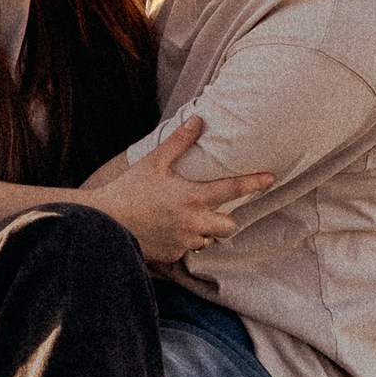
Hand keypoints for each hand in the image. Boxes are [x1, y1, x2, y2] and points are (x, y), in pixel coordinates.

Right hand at [79, 117, 272, 266]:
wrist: (105, 223)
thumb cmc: (129, 190)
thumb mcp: (153, 162)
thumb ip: (179, 142)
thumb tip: (198, 120)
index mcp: (193, 197)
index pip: (233, 189)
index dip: (254, 182)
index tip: (270, 178)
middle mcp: (194, 223)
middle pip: (229, 226)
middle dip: (225, 218)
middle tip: (211, 209)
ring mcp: (185, 242)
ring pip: (209, 240)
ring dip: (204, 231)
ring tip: (185, 219)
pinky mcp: (173, 256)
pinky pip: (188, 250)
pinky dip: (184, 241)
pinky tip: (168, 230)